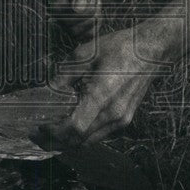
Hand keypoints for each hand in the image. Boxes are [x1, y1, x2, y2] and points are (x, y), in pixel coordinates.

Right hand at [49, 0, 116, 40]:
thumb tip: (77, 8)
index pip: (57, 7)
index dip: (77, 8)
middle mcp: (56, 2)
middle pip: (66, 22)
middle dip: (88, 12)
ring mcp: (65, 14)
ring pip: (74, 31)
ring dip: (91, 20)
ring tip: (96, 3)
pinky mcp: (75, 22)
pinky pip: (82, 36)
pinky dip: (94, 28)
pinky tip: (99, 15)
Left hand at [49, 25, 164, 145]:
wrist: (152, 50)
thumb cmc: (120, 47)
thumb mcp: (86, 54)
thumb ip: (64, 75)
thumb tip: (47, 91)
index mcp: (102, 95)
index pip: (75, 128)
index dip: (54, 133)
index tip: (39, 127)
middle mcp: (114, 114)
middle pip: (79, 140)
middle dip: (55, 141)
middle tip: (38, 134)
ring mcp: (121, 119)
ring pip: (89, 142)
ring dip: (68, 141)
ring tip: (51, 132)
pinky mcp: (125, 119)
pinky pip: (99, 135)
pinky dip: (82, 136)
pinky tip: (71, 125)